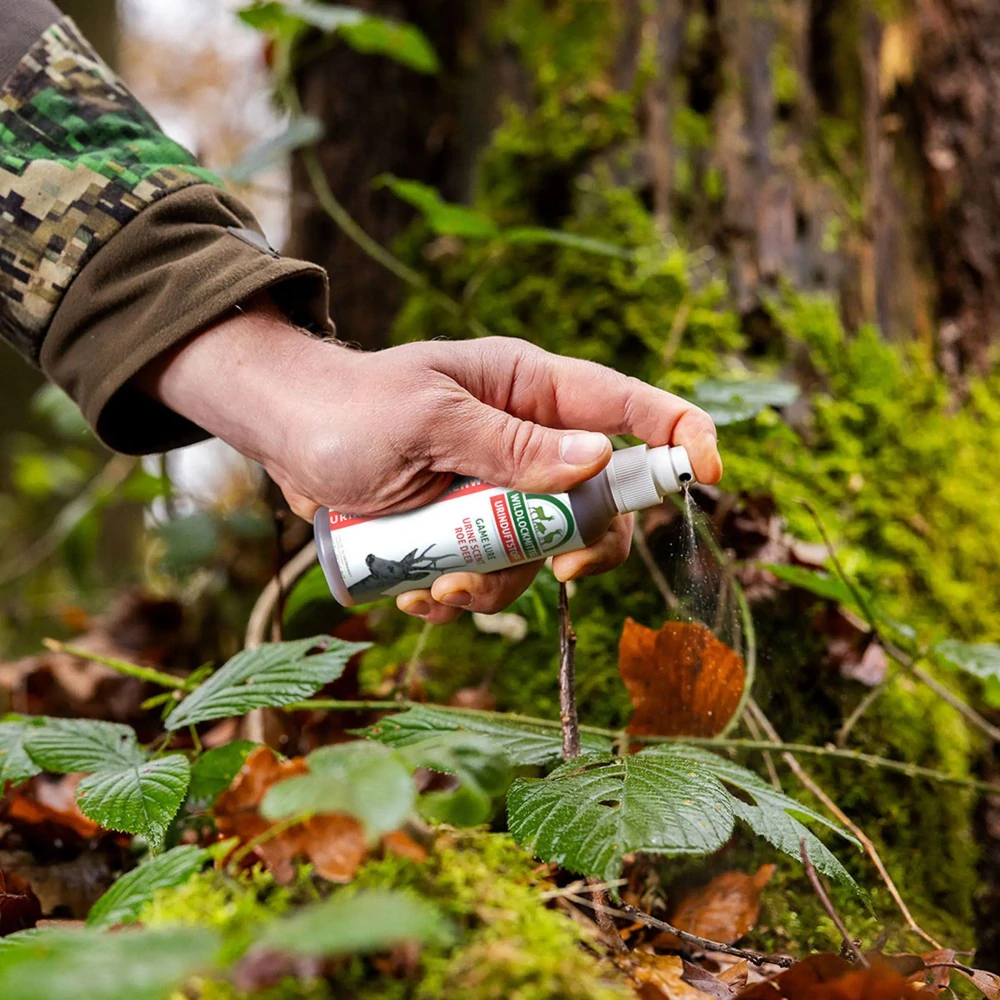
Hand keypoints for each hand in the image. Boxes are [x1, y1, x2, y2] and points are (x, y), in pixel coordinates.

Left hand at [138, 298, 721, 622]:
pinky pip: (496, 571)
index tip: (708, 475)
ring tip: (436, 586)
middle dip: (582, 544)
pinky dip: (465, 594)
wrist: (286, 433)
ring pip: (544, 551)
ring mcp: (501, 486)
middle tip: (555, 569)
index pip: (627, 404)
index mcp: (529, 388)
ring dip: (500, 582)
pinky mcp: (470, 525)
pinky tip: (419, 596)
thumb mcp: (425, 422)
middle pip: (602, 500)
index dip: (680, 434)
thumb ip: (507, 443)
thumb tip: (598, 461)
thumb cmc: (347, 408)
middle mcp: (528, 439)